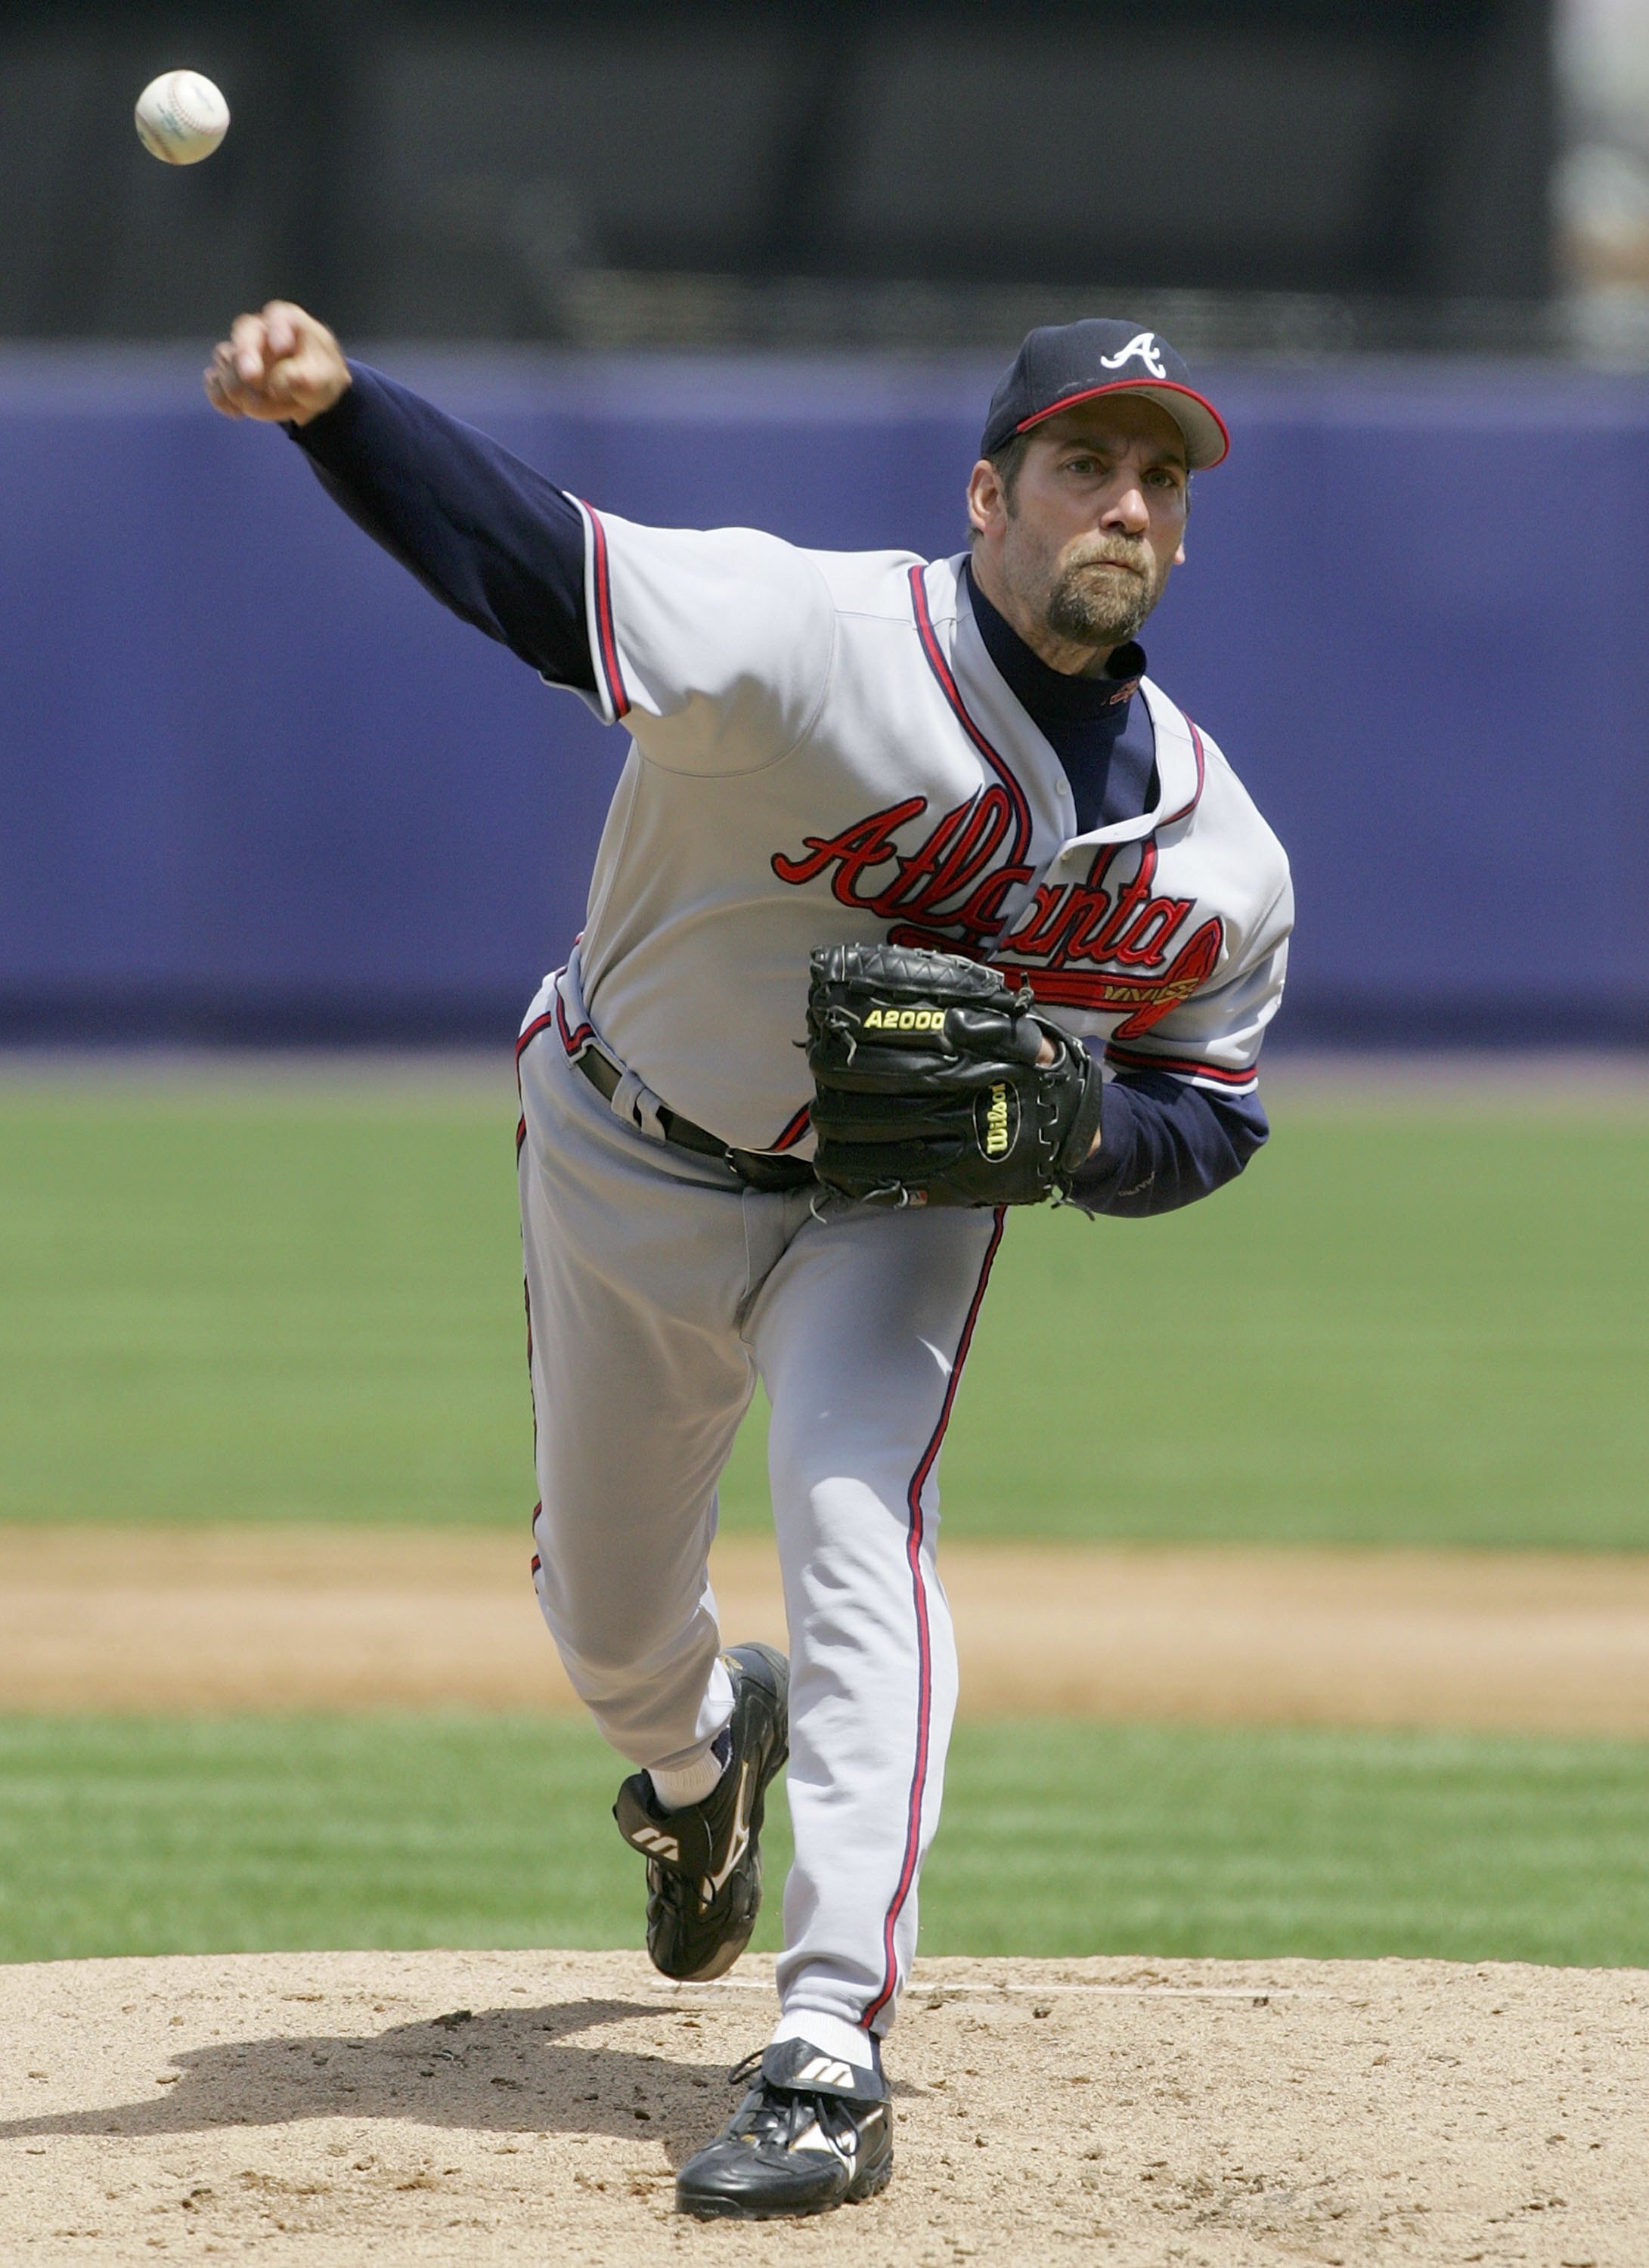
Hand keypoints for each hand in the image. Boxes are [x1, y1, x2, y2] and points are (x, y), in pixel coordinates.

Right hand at [204, 301, 349, 425]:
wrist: (312, 392)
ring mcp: (241, 351)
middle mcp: (260, 331)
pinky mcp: (230, 374)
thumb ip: (304, 377)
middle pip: (243, 332)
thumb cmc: (320, 374)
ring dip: (236, 383)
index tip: (282, 348)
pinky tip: (236, 413)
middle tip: (250, 377)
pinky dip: (221, 397)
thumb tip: (276, 385)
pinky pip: (215, 382)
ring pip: (226, 358)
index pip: (278, 317)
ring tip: (253, 405)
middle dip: (245, 354)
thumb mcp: (325, 376)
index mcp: (287, 321)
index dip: (277, 330)